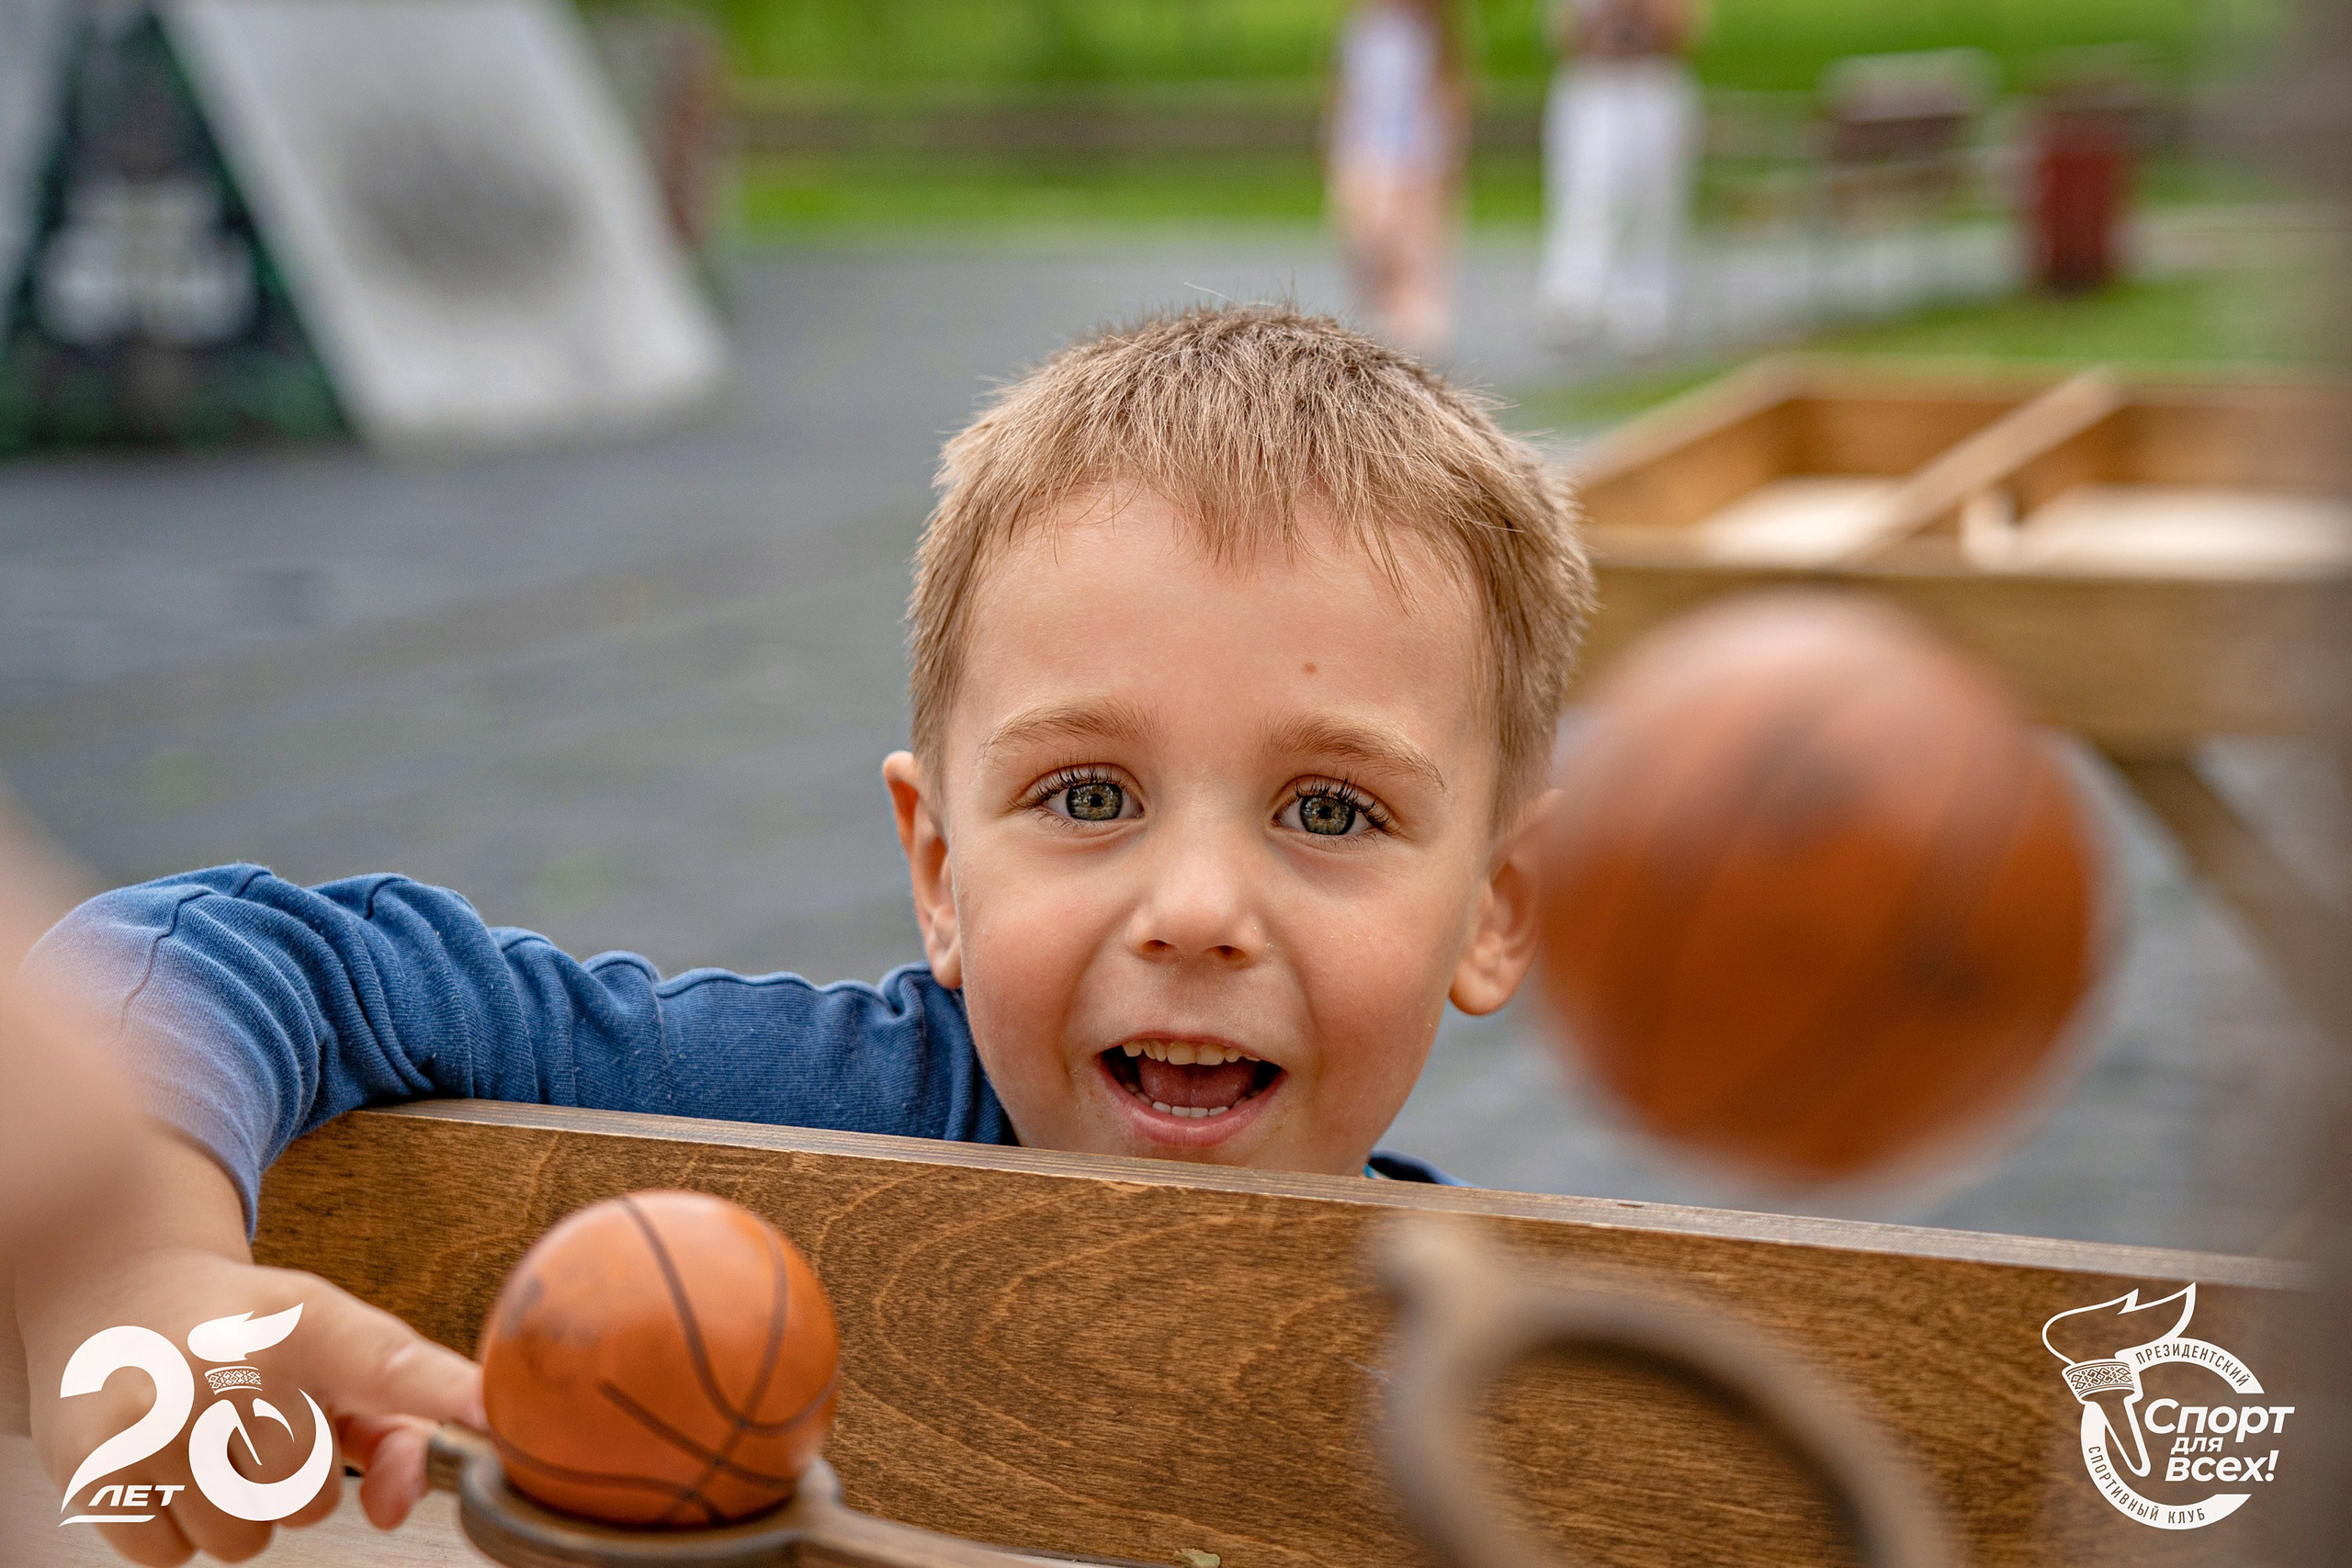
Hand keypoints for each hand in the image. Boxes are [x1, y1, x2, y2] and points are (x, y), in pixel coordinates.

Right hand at [16, 1134, 482, 1564]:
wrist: (120, 1292)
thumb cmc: (248, 1330)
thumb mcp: (331, 1344)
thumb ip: (399, 1416)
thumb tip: (399, 1504)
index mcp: (306, 1320)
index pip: (386, 1362)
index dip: (443, 1394)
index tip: (492, 1413)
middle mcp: (231, 1361)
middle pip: (311, 1500)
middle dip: (294, 1481)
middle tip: (257, 1422)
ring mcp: (156, 1414)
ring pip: (242, 1538)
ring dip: (233, 1510)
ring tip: (208, 1439)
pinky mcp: (94, 1462)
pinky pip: (170, 1557)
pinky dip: (169, 1527)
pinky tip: (161, 1463)